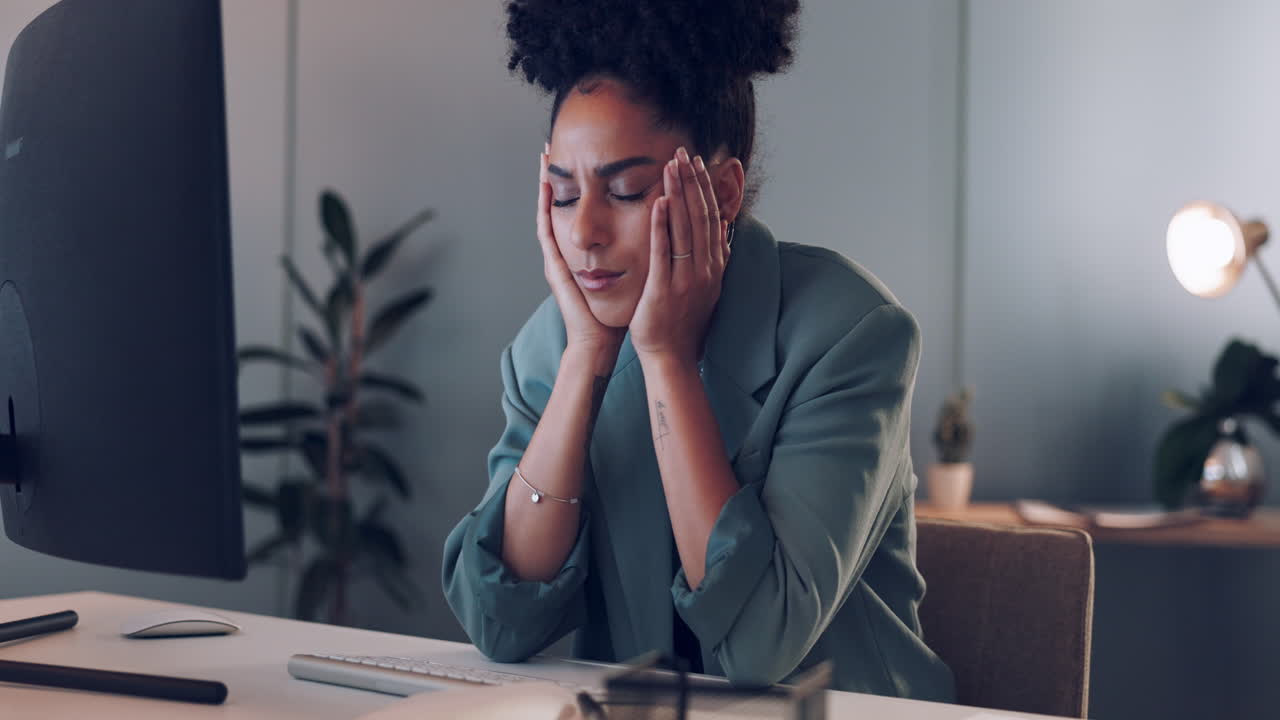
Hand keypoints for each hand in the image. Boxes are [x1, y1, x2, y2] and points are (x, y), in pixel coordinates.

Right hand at [536, 146, 625, 360]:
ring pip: (548, 213)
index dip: (578, 186)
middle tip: (550, 148)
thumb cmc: (618, 311)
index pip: (580, 210)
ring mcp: (556, 258)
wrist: (600, 340)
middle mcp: (567, 251)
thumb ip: (634, 251)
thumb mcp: (628, 272)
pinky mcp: (554, 269)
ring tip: (543, 158)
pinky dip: (545, 210)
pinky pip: (546, 233)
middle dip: (555, 177)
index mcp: (584, 251)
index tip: (580, 158)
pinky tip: (546, 189)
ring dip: (544, 186)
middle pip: (559, 207)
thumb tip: (657, 228)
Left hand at [630, 147, 730, 365]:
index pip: (711, 217)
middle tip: (683, 152)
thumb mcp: (705, 286)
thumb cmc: (682, 322)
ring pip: (685, 228)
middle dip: (691, 182)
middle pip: (700, 216)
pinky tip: (659, 201)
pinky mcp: (665, 289)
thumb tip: (722, 229)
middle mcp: (705, 269)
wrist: (671, 356)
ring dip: (678, 194)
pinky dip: (662, 225)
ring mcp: (686, 279)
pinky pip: (664, 251)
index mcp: (714, 266)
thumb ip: (713, 257)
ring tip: (672, 166)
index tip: (697, 163)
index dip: (705, 188)